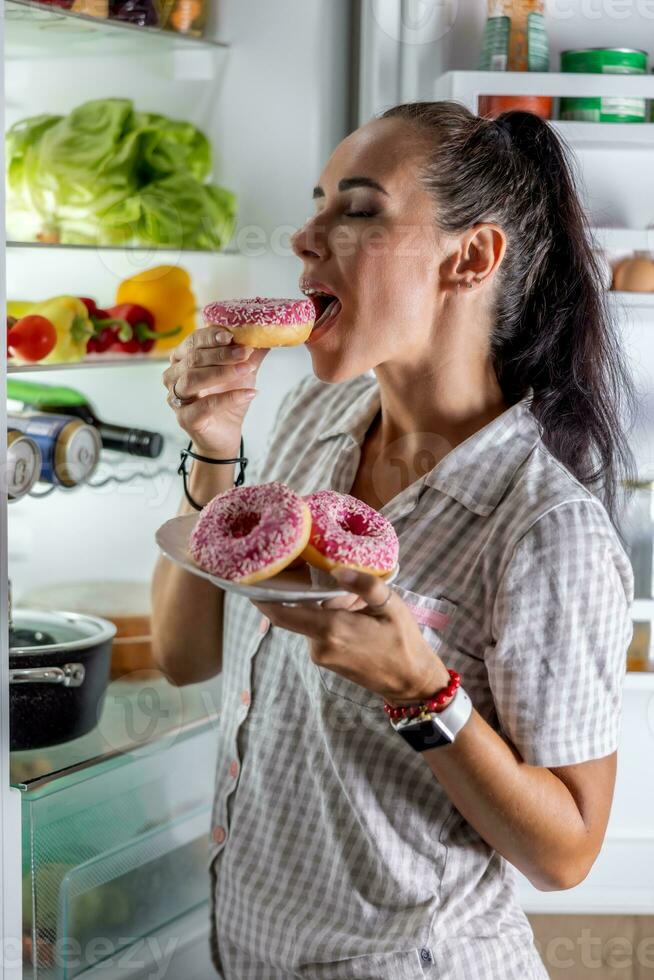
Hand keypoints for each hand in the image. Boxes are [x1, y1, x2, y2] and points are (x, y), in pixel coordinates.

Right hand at [162, 324, 269, 455]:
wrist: (225, 432)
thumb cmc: (227, 397)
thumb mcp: (242, 370)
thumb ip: (251, 352)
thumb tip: (268, 332)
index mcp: (182, 358)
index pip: (193, 341)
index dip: (211, 336)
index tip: (231, 336)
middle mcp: (174, 375)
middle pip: (193, 358)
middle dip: (221, 354)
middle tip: (246, 352)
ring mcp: (176, 398)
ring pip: (193, 378)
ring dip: (222, 372)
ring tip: (247, 369)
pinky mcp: (185, 418)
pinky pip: (205, 405)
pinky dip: (229, 398)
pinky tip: (249, 393)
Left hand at [250, 569, 449, 704]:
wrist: (410, 682)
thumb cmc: (403, 641)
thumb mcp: (391, 606)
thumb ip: (364, 585)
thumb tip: (336, 569)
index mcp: (330, 630)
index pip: (280, 613)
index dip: (260, 596)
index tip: (247, 577)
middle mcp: (318, 645)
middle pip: (295, 611)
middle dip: (300, 591)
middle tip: (307, 566)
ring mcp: (320, 655)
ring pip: (308, 620)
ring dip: (320, 605)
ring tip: (344, 591)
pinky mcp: (326, 660)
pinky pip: (318, 631)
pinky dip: (326, 617)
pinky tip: (349, 610)